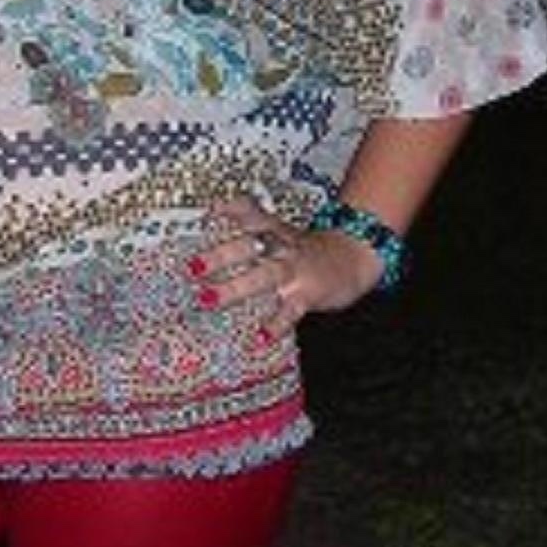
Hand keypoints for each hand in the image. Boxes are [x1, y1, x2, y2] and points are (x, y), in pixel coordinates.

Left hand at [185, 194, 383, 332]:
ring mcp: (295, 270)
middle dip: (220, 255)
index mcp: (274, 230)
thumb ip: (252, 234)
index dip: (230, 210)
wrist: (354, 257)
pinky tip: (259, 336)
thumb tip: (210, 238)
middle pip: (250, 245)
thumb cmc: (307, 251)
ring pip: (264, 275)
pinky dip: (275, 324)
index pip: (251, 214)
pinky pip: (290, 310)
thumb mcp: (281, 234)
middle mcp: (282, 246)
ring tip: (209, 299)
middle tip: (193, 266)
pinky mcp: (308, 294)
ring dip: (235, 287)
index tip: (208, 212)